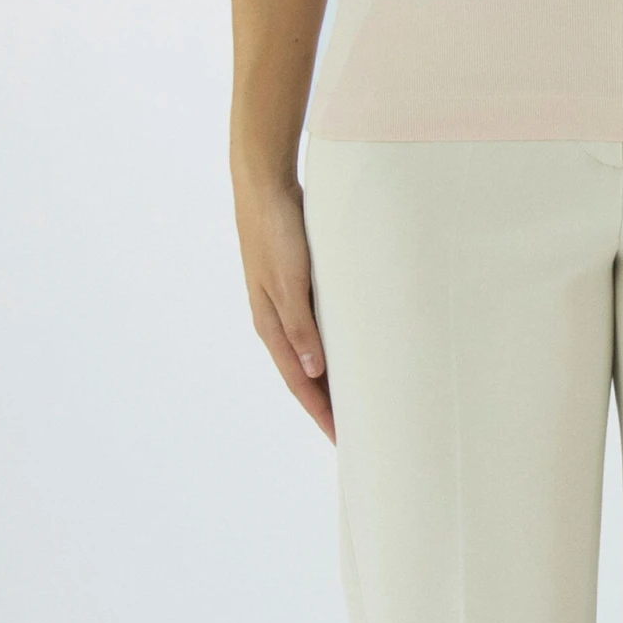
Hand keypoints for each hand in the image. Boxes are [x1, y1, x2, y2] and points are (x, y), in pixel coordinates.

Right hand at [231, 167, 333, 441]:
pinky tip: (350, 341)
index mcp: (271, 324)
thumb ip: (300, 327)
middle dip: (327, 401)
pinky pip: (317, 320)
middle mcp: (277, 317)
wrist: (264, 183)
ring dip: (331, 371)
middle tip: (358, 426)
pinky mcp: (296, 278)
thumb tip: (314, 373)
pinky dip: (332, 340)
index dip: (321, 412)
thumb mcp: (289, 281)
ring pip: (312, 347)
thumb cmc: (276, 230)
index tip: (344, 440)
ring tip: (358, 392)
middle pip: (306, 371)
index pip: (301, 382)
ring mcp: (285, 298)